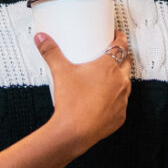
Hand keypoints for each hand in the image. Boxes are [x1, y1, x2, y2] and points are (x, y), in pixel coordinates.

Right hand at [35, 30, 130, 148]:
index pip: (121, 45)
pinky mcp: (121, 115)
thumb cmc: (71, 102)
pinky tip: (105, 99)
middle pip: (126, 63)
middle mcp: (120, 81)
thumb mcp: (60, 72)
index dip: (120, 38)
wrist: (75, 132)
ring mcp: (123, 99)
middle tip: (109, 54)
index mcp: (108, 67)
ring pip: (126, 83)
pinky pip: (121, 102)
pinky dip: (115, 98)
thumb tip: (41, 37)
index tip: (115, 35)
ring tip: (106, 76)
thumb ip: (50, 52)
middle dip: (120, 56)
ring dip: (119, 77)